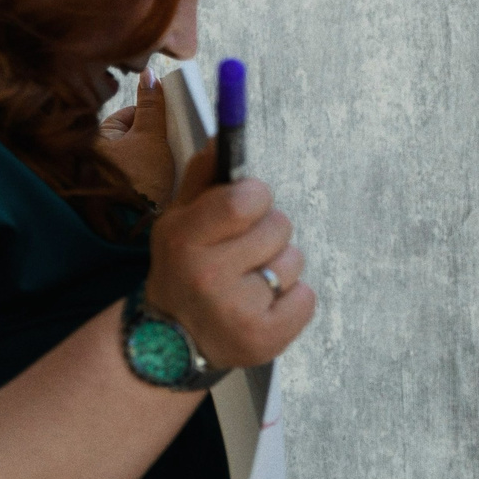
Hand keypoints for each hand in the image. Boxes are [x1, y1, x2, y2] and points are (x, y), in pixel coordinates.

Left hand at [97, 73, 175, 205]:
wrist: (132, 228)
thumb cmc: (136, 183)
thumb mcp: (150, 140)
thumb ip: (153, 107)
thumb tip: (150, 74)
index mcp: (98, 135)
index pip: (135, 115)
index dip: (160, 119)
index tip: (179, 123)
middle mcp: (101, 154)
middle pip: (142, 136)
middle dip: (163, 140)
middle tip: (181, 147)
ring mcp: (113, 175)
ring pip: (147, 157)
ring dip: (164, 161)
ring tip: (178, 169)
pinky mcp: (125, 195)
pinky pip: (147, 177)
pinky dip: (160, 179)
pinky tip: (171, 186)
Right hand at [146, 146, 315, 371]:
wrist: (172, 341)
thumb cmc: (183, 269)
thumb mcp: (178, 221)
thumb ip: (203, 178)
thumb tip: (224, 137)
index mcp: (184, 240)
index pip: (243, 201)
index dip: (256, 195)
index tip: (250, 203)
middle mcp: (209, 276)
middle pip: (278, 226)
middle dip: (269, 232)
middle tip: (244, 250)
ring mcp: (239, 310)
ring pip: (294, 260)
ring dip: (280, 265)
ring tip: (250, 279)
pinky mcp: (266, 338)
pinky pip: (307, 297)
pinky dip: (293, 298)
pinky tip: (265, 304)